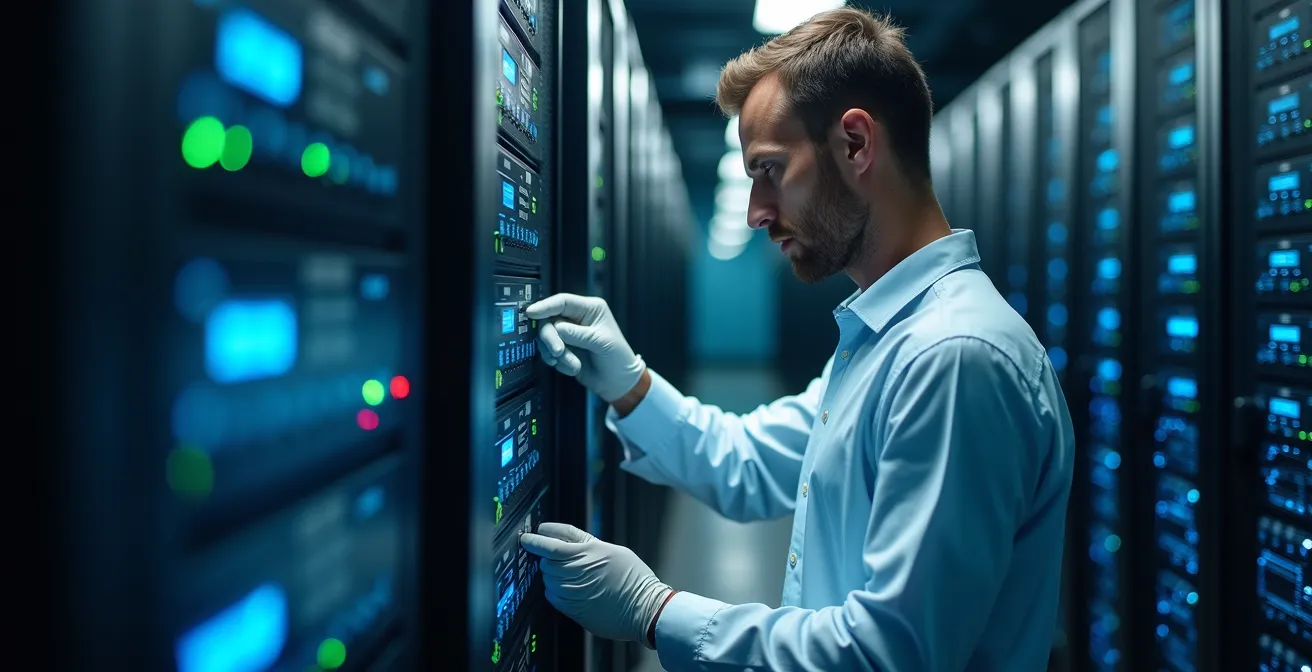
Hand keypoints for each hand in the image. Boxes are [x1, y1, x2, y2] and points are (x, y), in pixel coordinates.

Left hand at [520, 523, 672, 645]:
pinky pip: (551, 595)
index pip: (551, 542)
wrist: (643, 609)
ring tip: (569, 573)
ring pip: (547, 578)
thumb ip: (586, 543)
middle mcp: (576, 570)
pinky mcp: (572, 608)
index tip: (530, 537)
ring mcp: (572, 591)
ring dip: (551, 573)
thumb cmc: (634, 579)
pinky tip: (569, 588)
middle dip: (546, 556)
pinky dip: (554, 589)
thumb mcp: (612, 549)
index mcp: (587, 552)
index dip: (536, 539)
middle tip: (555, 556)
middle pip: (545, 560)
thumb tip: (564, 539)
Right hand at [525, 294, 644, 401]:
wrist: (617, 382)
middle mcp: (576, 319)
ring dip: (558, 354)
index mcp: (590, 309)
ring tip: (574, 364)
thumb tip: (556, 327)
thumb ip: (577, 334)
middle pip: (550, 321)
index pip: (563, 302)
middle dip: (551, 338)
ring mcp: (568, 335)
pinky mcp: (563, 349)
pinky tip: (572, 367)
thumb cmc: (617, 358)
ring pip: (547, 338)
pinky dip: (558, 362)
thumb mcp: (601, 342)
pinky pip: (549, 353)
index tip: (532, 313)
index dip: (546, 306)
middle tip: (559, 352)